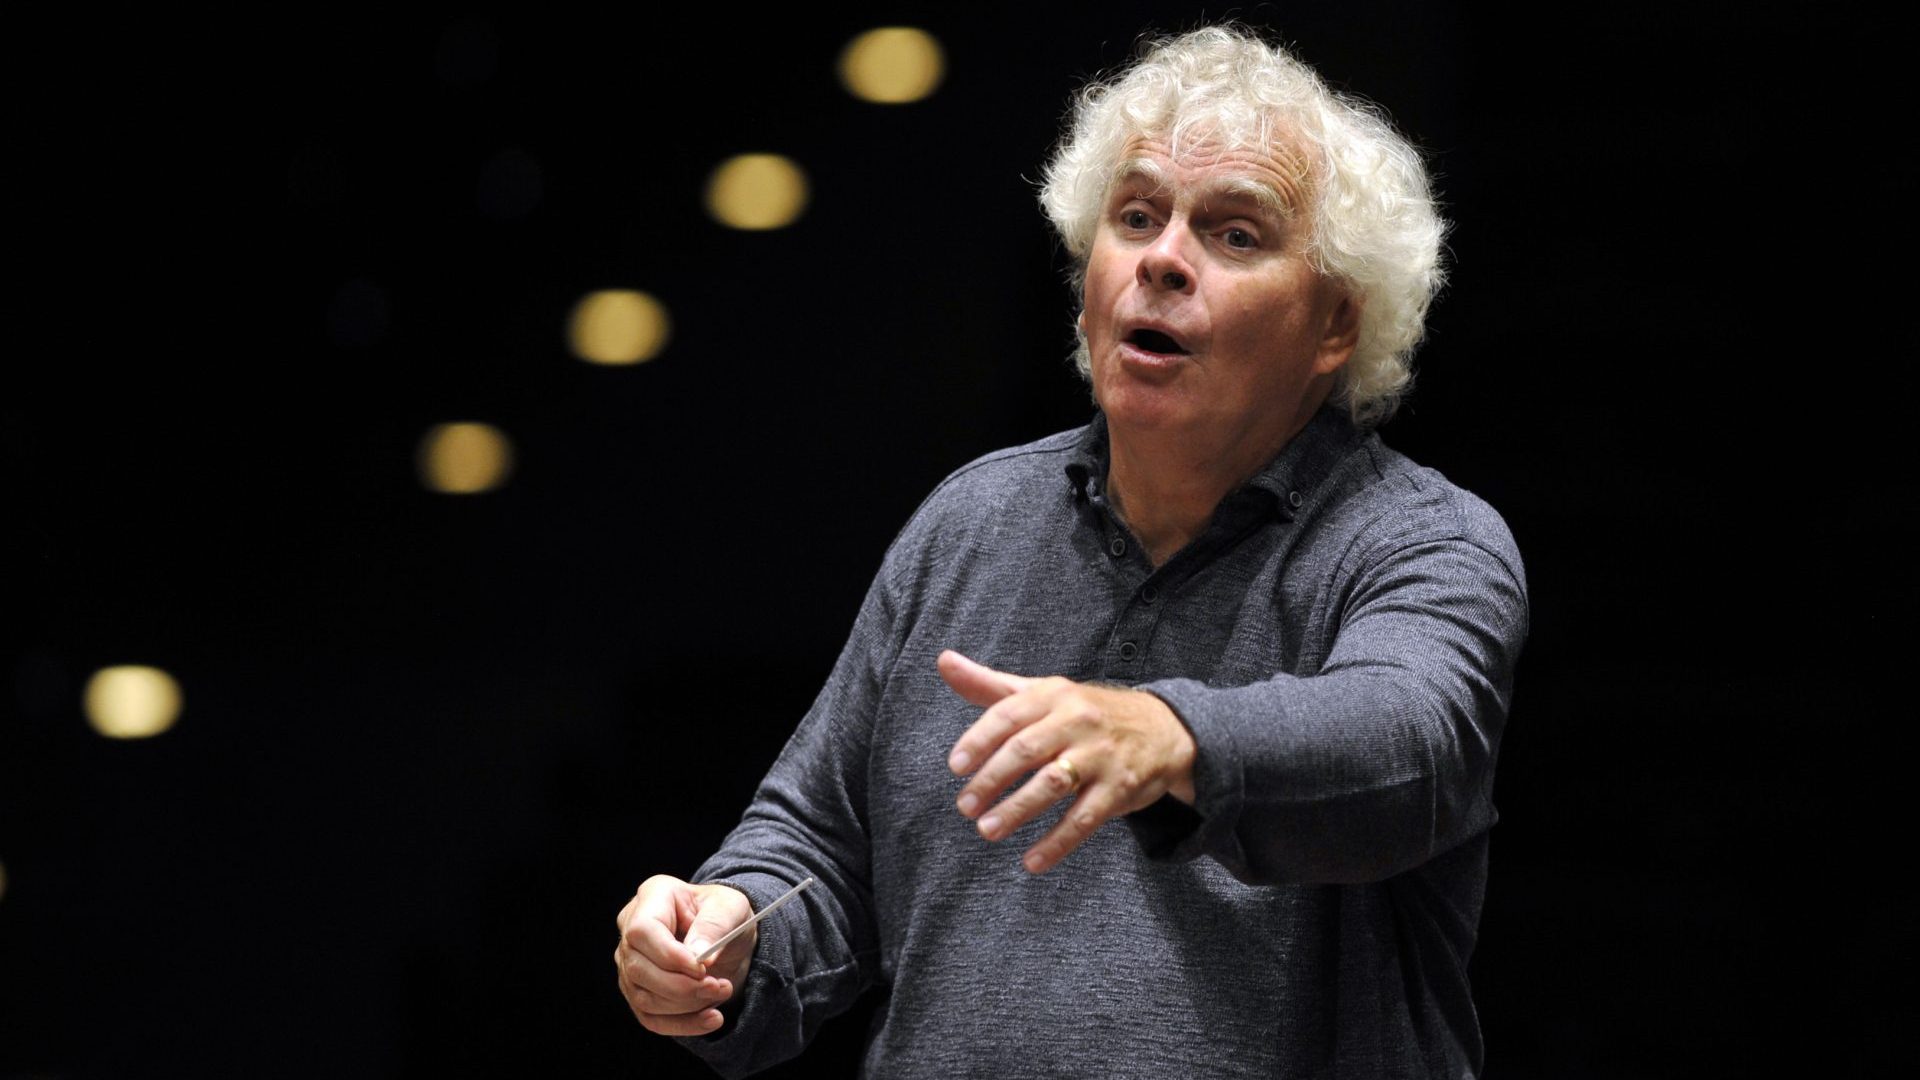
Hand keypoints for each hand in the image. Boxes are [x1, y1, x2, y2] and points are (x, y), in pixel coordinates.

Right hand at [614, 875, 755, 1035]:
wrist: (727, 938)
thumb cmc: (726, 915)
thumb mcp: (732, 908)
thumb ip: (715, 925)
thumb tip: (697, 955)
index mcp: (653, 896)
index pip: (643, 931)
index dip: (670, 956)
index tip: (703, 969)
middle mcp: (631, 928)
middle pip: (639, 968)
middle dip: (683, 986)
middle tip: (719, 986)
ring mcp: (629, 962)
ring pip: (644, 998)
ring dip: (687, 1005)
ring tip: (721, 992)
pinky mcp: (637, 990)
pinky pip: (651, 1018)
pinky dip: (683, 1025)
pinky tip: (712, 1018)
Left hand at [939, 649, 1195, 873]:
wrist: (1164, 727)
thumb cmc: (1084, 711)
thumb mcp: (1041, 692)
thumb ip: (990, 685)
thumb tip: (943, 661)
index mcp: (1052, 694)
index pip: (1008, 714)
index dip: (979, 740)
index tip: (956, 767)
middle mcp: (1077, 720)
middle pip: (1027, 749)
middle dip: (992, 779)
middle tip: (965, 807)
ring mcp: (1100, 755)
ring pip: (1053, 784)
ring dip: (1018, 810)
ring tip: (987, 831)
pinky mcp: (1120, 787)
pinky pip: (1085, 818)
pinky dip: (1058, 843)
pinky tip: (1032, 861)